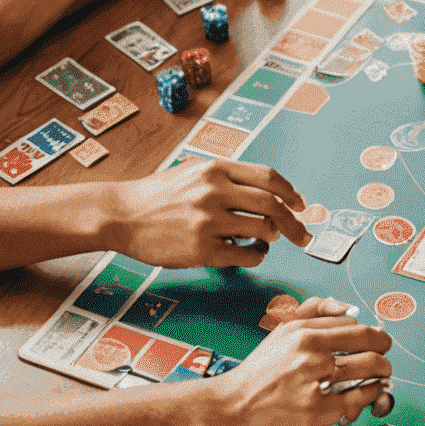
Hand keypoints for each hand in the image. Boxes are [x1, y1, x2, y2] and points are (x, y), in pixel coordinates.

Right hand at [104, 160, 310, 267]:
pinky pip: (245, 255)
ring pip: (262, 230)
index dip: (291, 192)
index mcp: (215, 169)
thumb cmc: (157, 195)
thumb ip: (226, 178)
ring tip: (266, 241)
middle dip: (296, 223)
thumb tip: (268, 193)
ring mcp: (208, 221)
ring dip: (272, 238)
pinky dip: (256, 256)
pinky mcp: (201, 249)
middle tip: (304, 235)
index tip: (301, 205)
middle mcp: (213, 191)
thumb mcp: (192, 172)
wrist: (120, 215)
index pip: (268, 177)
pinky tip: (252, 253)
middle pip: (273, 205)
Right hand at [204, 300, 393, 425]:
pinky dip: (370, 396)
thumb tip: (349, 308)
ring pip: (372, 368)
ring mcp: (316, 382)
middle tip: (383, 360)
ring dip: (382, 373)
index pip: (354, 323)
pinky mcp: (320, 411)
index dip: (368, 335)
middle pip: (371, 343)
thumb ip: (314, 313)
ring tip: (377, 378)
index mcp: (303, 332)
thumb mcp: (281, 332)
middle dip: (384, 351)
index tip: (372, 342)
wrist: (231, 408)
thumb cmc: (257, 374)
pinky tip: (364, 396)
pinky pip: (361, 398)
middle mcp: (311, 353)